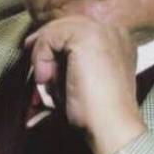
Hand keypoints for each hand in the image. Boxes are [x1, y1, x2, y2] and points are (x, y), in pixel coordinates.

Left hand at [24, 16, 146, 153]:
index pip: (78, 31)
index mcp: (118, 41)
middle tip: (37, 74)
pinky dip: (41, 58)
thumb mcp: (81, 79)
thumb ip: (67, 61)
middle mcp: (113, 31)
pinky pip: (50, 36)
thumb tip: (35, 48)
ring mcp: (102, 31)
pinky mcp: (87, 36)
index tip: (41, 66)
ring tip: (45, 85)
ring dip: (43, 58)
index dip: (55, 45)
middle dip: (45, 49)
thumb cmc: (96, 113)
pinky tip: (47, 80)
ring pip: (56, 31)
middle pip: (66, 27)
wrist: (111, 127)